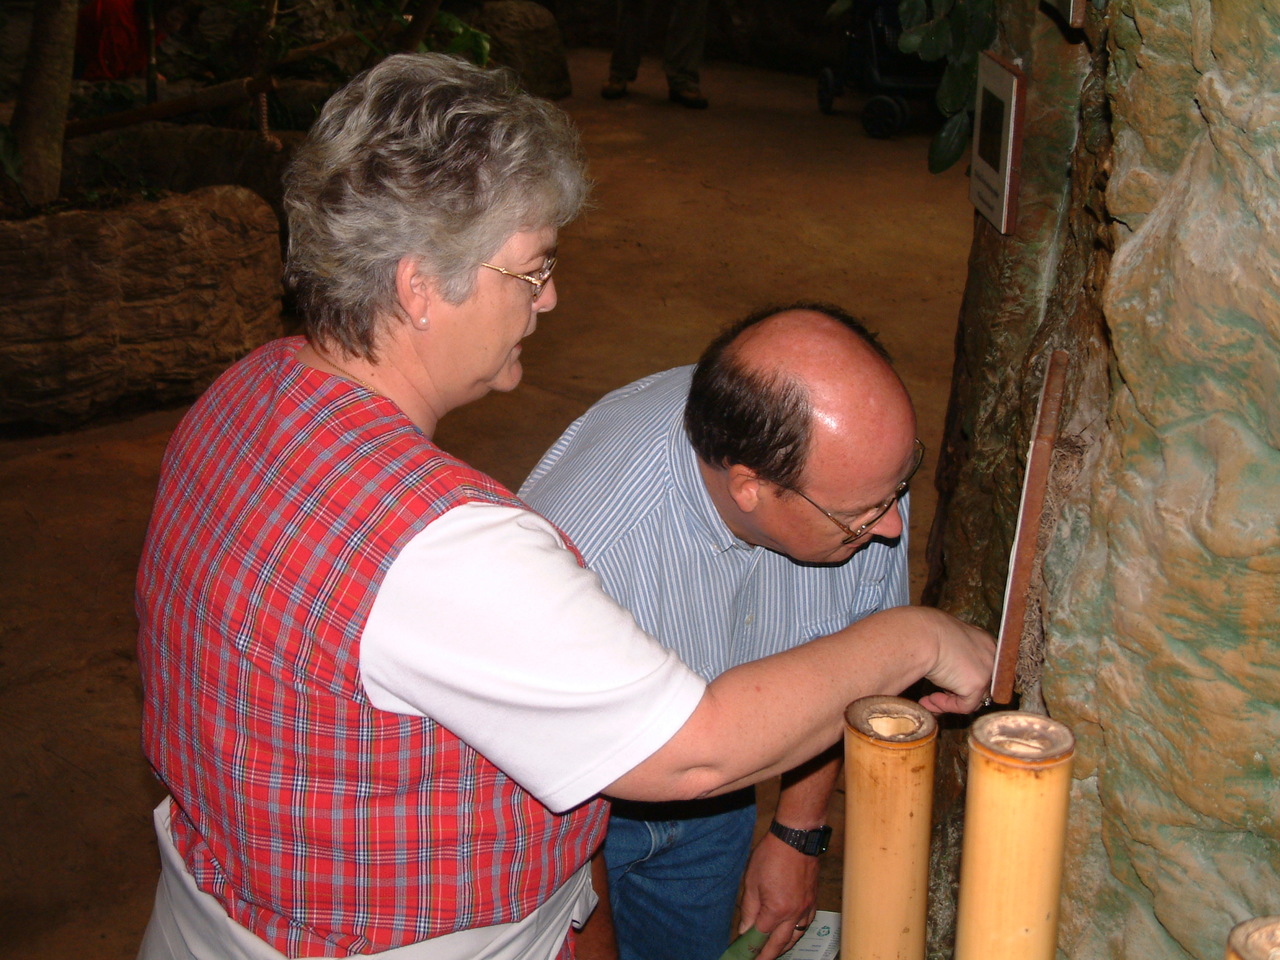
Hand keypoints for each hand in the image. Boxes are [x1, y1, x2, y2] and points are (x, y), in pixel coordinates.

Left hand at [736, 834, 819, 959]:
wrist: (797, 837)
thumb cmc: (772, 855)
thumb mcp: (752, 881)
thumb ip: (749, 909)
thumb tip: (745, 930)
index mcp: (777, 910)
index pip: (762, 937)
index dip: (751, 947)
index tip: (744, 954)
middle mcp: (794, 913)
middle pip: (780, 943)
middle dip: (768, 955)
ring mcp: (806, 908)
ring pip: (796, 937)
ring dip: (784, 947)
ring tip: (773, 952)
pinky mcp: (813, 901)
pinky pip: (806, 924)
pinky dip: (797, 933)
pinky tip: (791, 933)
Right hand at [916, 608, 995, 714]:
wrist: (923, 635)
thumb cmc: (927, 632)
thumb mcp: (945, 641)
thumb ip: (953, 655)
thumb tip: (947, 673)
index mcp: (984, 641)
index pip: (980, 668)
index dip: (962, 678)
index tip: (944, 684)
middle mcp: (991, 655)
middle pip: (980, 684)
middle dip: (957, 692)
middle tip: (937, 693)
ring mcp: (987, 671)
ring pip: (974, 698)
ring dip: (950, 701)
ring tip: (930, 699)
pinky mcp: (978, 684)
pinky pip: (964, 705)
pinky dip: (946, 705)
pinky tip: (930, 698)